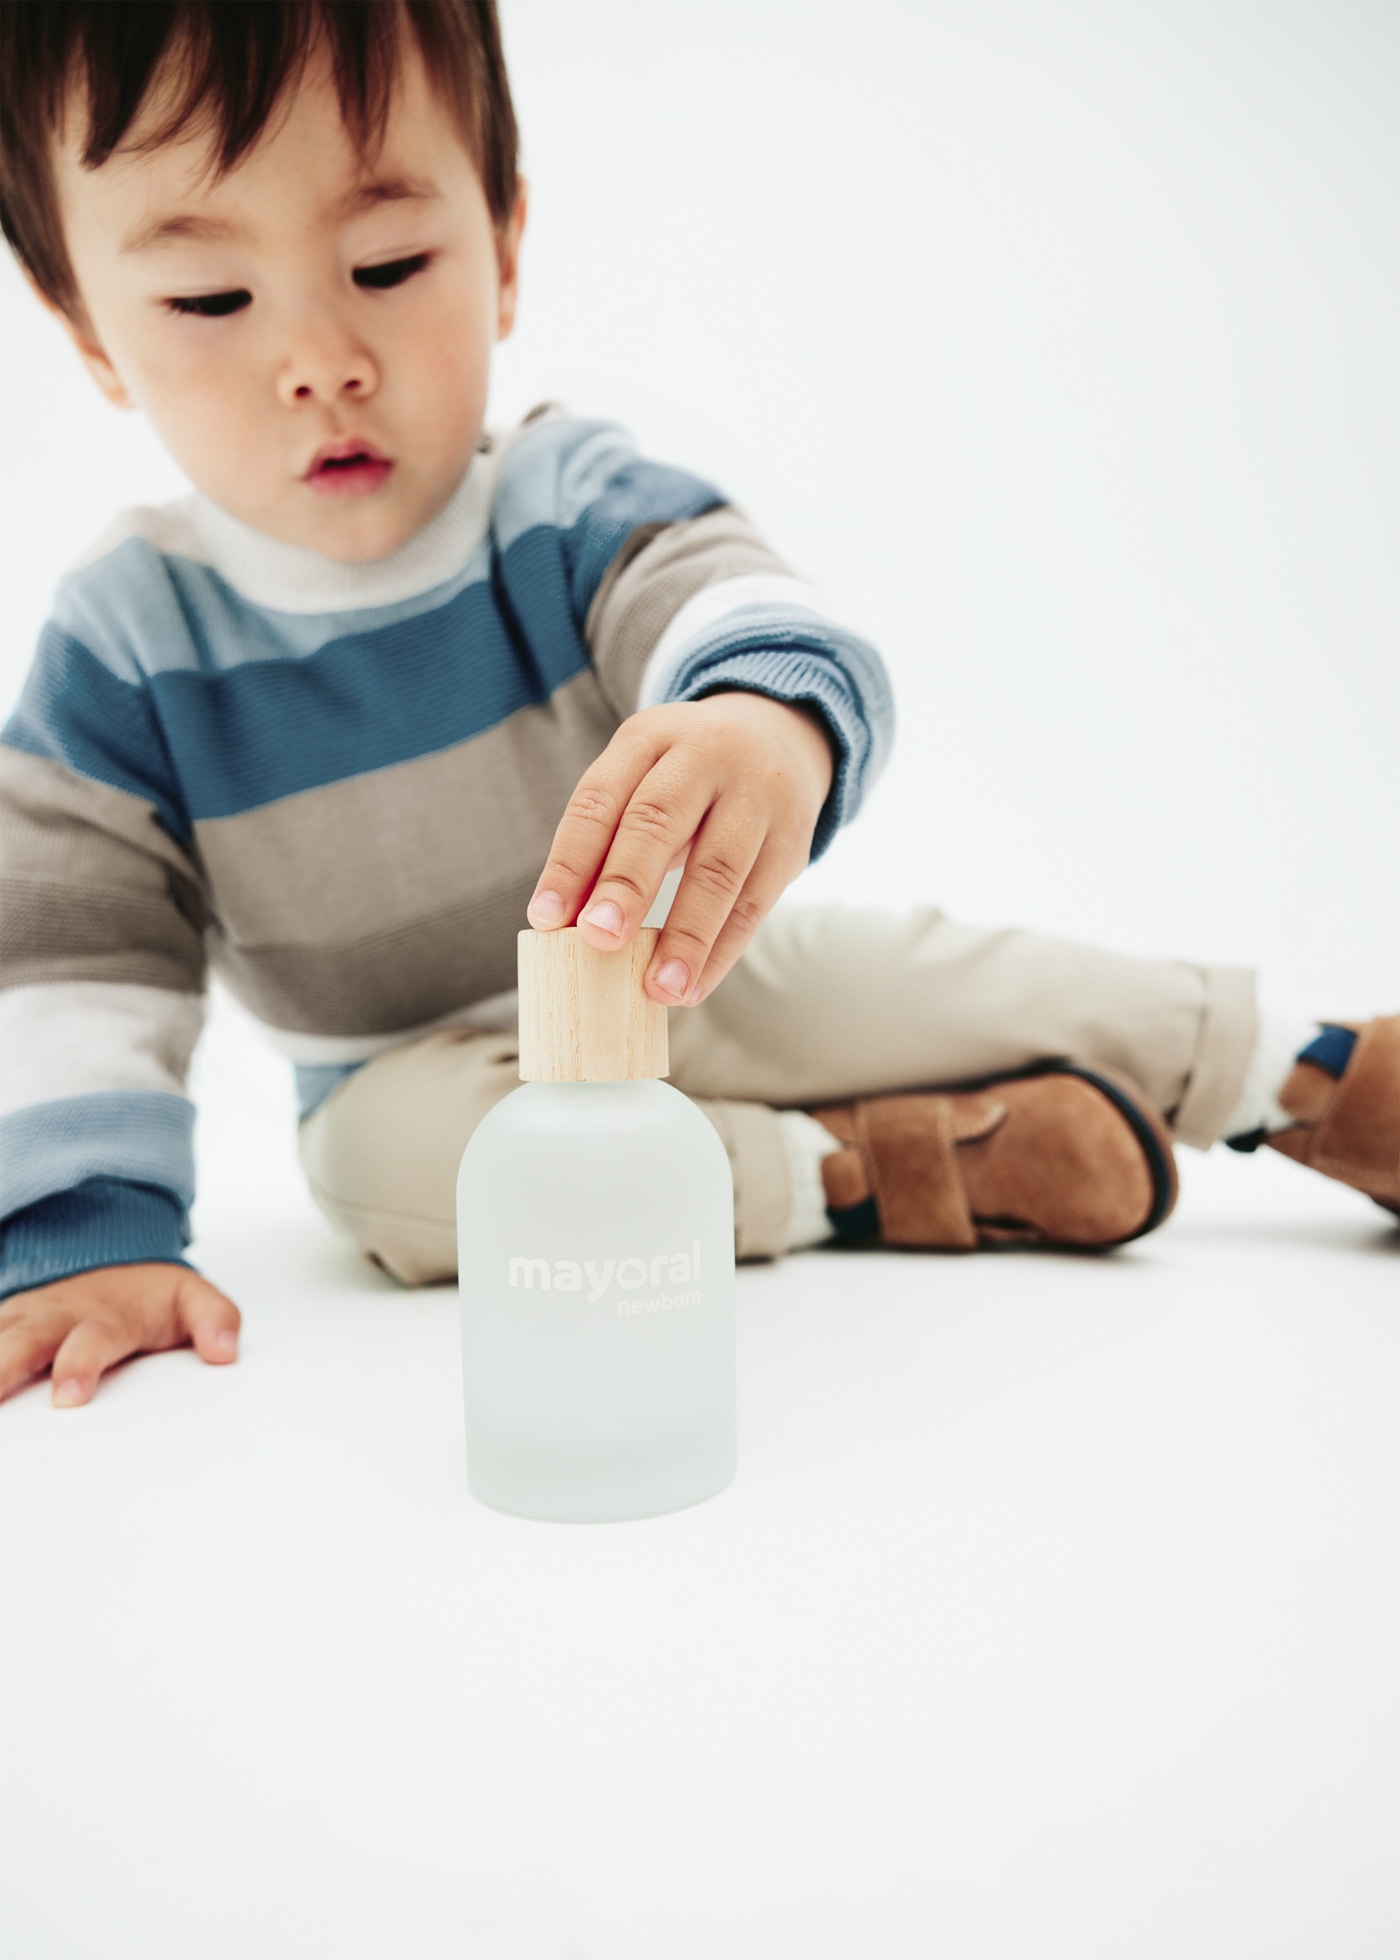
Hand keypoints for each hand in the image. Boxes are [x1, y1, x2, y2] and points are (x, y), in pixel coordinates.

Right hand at [0, 1263, 239, 1407]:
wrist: (106, 1251)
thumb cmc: (148, 1294)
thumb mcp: (193, 1298)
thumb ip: (216, 1320)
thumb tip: (226, 1352)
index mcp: (105, 1316)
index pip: (92, 1342)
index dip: (79, 1366)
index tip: (69, 1396)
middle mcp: (54, 1316)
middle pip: (21, 1341)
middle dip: (1, 1370)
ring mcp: (19, 1318)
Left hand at [528, 692, 833, 1003]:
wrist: (777, 737)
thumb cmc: (684, 778)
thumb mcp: (641, 780)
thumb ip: (605, 841)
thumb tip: (568, 924)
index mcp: (649, 738)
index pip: (601, 799)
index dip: (571, 860)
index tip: (547, 917)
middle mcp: (705, 755)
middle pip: (660, 821)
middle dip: (627, 885)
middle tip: (600, 939)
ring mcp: (756, 796)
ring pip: (719, 869)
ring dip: (686, 936)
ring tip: (659, 988)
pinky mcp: (791, 840)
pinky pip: (756, 903)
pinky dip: (723, 951)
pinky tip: (694, 986)